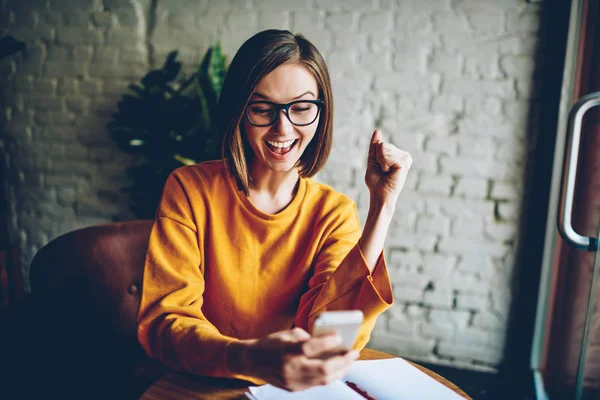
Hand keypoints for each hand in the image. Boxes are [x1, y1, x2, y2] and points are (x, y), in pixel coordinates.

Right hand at [241, 328, 358, 390]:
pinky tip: (337, 369)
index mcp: (288, 351)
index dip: (329, 342)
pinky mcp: (293, 388)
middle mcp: (290, 368)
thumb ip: (307, 338)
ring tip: (349, 362)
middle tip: (353, 353)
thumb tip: (329, 341)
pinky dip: (329, 376)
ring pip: (323, 379)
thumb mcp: (287, 334)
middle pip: (323, 369)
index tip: (340, 336)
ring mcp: (292, 381)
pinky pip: (316, 383)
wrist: (251, 361)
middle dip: (343, 361)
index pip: (312, 347)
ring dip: (340, 371)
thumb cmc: (271, 344)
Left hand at [364, 129, 411, 205]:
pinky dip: (383, 164)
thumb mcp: (373, 160)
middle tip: (383, 172)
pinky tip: (390, 173)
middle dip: (378, 159)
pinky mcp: (404, 162)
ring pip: (383, 148)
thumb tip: (377, 131)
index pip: (381, 144)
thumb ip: (375, 146)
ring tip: (386, 172)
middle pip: (382, 145)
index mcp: (398, 155)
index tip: (381, 169)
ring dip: (381, 162)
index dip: (376, 156)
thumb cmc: (376, 182)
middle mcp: (405, 155)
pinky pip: (386, 155)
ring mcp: (406, 158)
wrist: (379, 195)